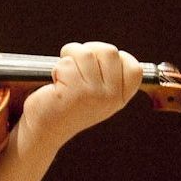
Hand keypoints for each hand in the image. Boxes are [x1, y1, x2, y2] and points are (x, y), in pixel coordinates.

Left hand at [16, 41, 142, 149]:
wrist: (46, 129)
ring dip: (69, 58)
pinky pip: (67, 63)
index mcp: (121, 97)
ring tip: (64, 75)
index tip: (96, 66)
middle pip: (109, 51)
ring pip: (86, 53)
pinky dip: (57, 69)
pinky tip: (56, 85)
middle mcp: (112, 97)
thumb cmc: (69, 105)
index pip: (134, 67)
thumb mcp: (97, 93)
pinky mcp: (74, 93)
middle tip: (76, 66)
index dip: (114, 58)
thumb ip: (108, 74)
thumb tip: (108, 51)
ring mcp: (95, 95)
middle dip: (88, 51)